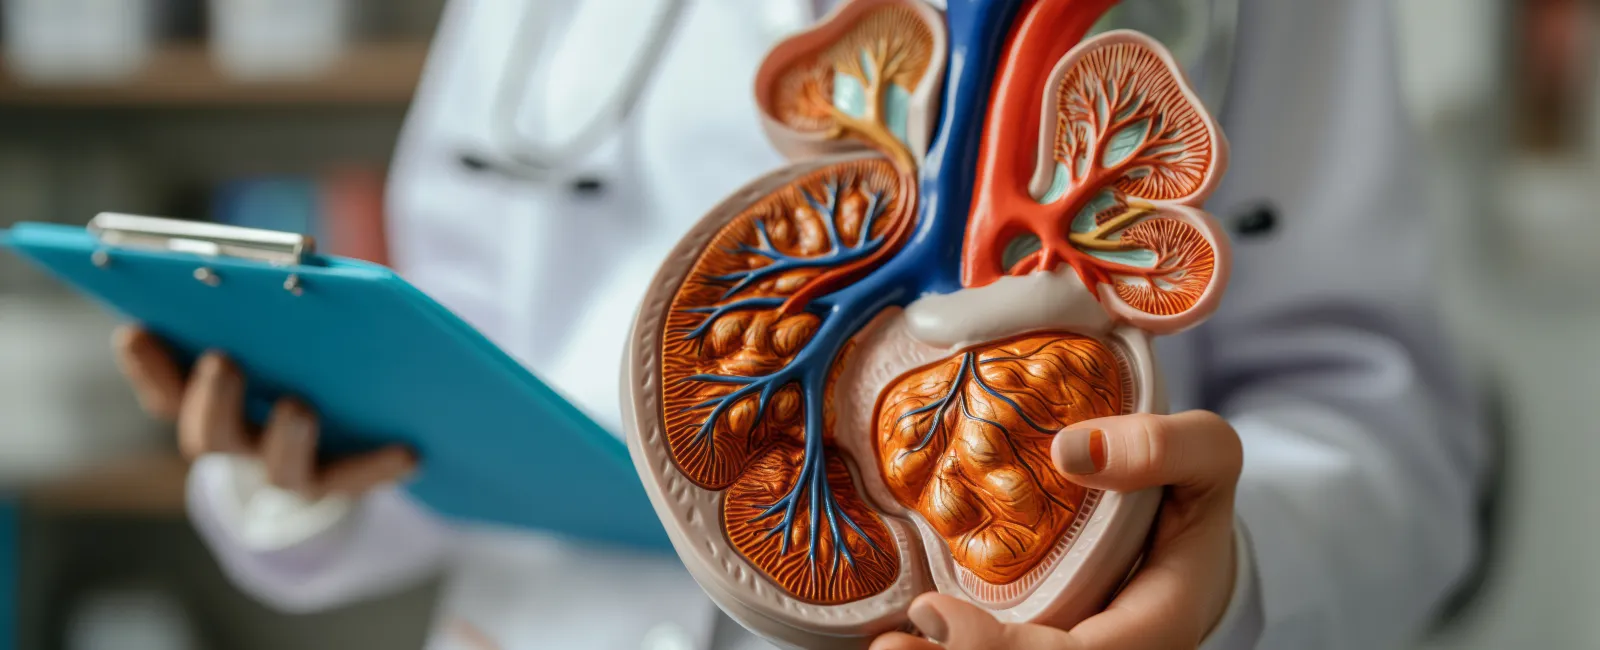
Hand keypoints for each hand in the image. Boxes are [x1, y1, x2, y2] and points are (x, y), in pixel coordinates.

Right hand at [113, 325, 416, 497]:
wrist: (338, 437)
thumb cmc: (296, 361)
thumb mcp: (276, 333)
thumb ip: (264, 308)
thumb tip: (278, 265)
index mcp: (211, 402)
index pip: (164, 392)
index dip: (146, 366)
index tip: (136, 329)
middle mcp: (242, 442)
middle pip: (211, 437)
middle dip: (212, 399)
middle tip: (224, 359)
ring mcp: (289, 468)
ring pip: (280, 469)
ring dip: (287, 437)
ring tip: (300, 406)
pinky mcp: (340, 481)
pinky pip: (358, 479)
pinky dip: (379, 465)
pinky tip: (410, 450)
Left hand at [872, 410, 1242, 649]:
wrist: (1187, 540)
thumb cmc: (1191, 496)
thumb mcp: (1208, 457)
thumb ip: (1165, 446)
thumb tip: (1071, 449)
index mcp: (1155, 627)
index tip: (933, 613)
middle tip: (889, 647)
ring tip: (888, 648)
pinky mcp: (1039, 648)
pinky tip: (901, 639)